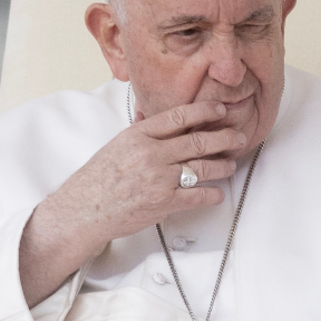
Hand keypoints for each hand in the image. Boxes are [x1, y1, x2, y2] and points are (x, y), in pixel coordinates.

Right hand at [18, 100, 244, 305]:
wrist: (83, 211)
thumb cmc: (97, 180)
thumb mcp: (117, 145)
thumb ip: (143, 135)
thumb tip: (166, 123)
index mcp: (138, 135)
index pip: (179, 116)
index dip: (204, 111)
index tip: (220, 109)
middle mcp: (151, 154)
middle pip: (198, 141)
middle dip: (223, 138)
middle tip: (237, 137)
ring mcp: (158, 179)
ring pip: (203, 168)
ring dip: (222, 166)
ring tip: (230, 164)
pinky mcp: (163, 203)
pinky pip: (198, 196)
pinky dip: (213, 194)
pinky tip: (219, 193)